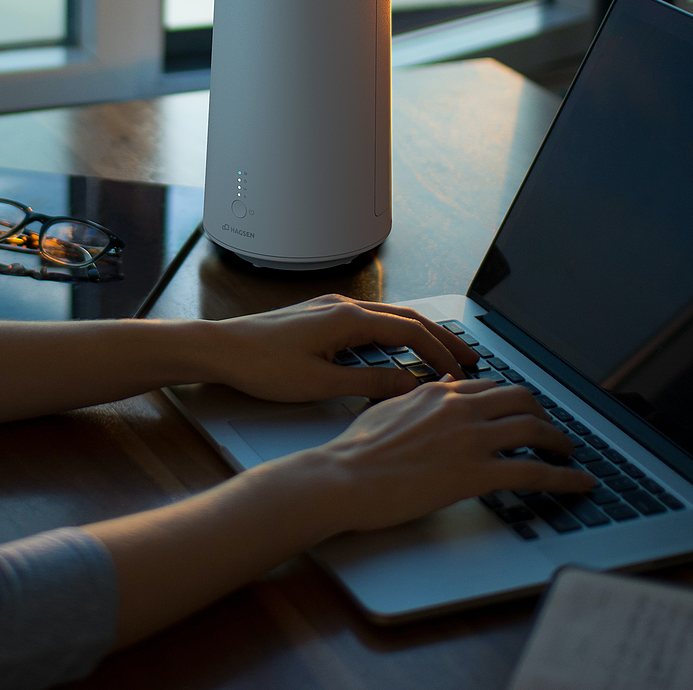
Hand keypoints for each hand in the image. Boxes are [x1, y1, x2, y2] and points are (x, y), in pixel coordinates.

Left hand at [205, 294, 478, 402]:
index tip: (461, 375)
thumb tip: (409, 386)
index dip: (440, 353)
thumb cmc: (262, 365)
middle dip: (442, 337)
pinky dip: (395, 334)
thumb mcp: (320, 384)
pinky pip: (370, 321)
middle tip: (471, 357)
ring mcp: (331, 309)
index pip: (410, 332)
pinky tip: (399, 350)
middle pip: (407, 318)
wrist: (221, 348)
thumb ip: (368, 384)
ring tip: (443, 354)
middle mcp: (344, 306)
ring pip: (389, 317)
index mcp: (348, 319)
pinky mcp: (320, 316)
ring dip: (420, 334)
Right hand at [287, 379, 595, 534]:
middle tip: (551, 431)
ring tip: (570, 454)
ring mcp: (470, 439)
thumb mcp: (386, 409)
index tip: (523, 411)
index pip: (490, 387)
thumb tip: (435, 389)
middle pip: (521, 399)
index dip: (513, 400)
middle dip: (544, 414)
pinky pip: (534, 472)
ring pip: (535, 429)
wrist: (343, 478)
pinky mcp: (476, 473)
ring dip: (560, 442)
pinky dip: (565, 478)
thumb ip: (416, 399)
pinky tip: (581, 484)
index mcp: (438, 393)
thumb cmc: (355, 451)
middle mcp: (459, 408)